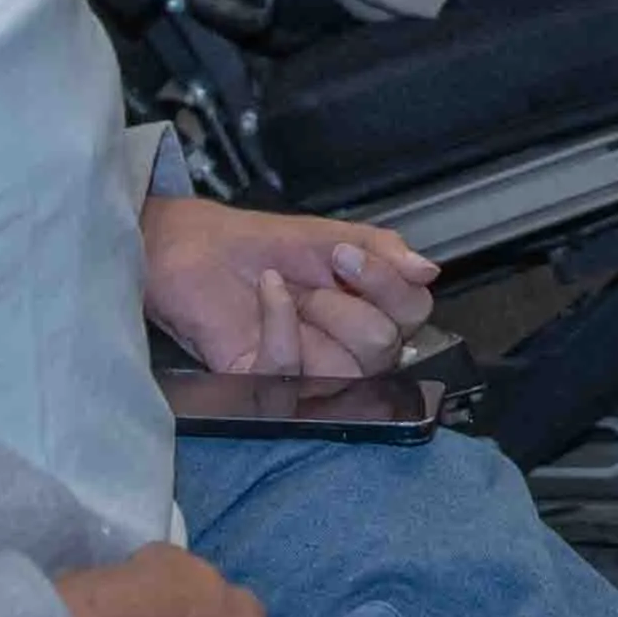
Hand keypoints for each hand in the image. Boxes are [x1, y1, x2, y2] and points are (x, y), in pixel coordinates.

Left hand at [140, 194, 436, 377]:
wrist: (188, 246)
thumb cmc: (252, 244)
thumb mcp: (327, 235)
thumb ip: (383, 250)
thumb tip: (429, 271)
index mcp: (368, 306)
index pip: (414, 314)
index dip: (391, 286)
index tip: (346, 254)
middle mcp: (343, 344)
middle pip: (388, 348)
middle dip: (354, 301)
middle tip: (317, 272)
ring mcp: (305, 368)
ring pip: (349, 372)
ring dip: (320, 317)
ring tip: (288, 287)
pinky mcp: (263, 382)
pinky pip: (290, 375)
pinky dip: (281, 327)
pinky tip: (267, 291)